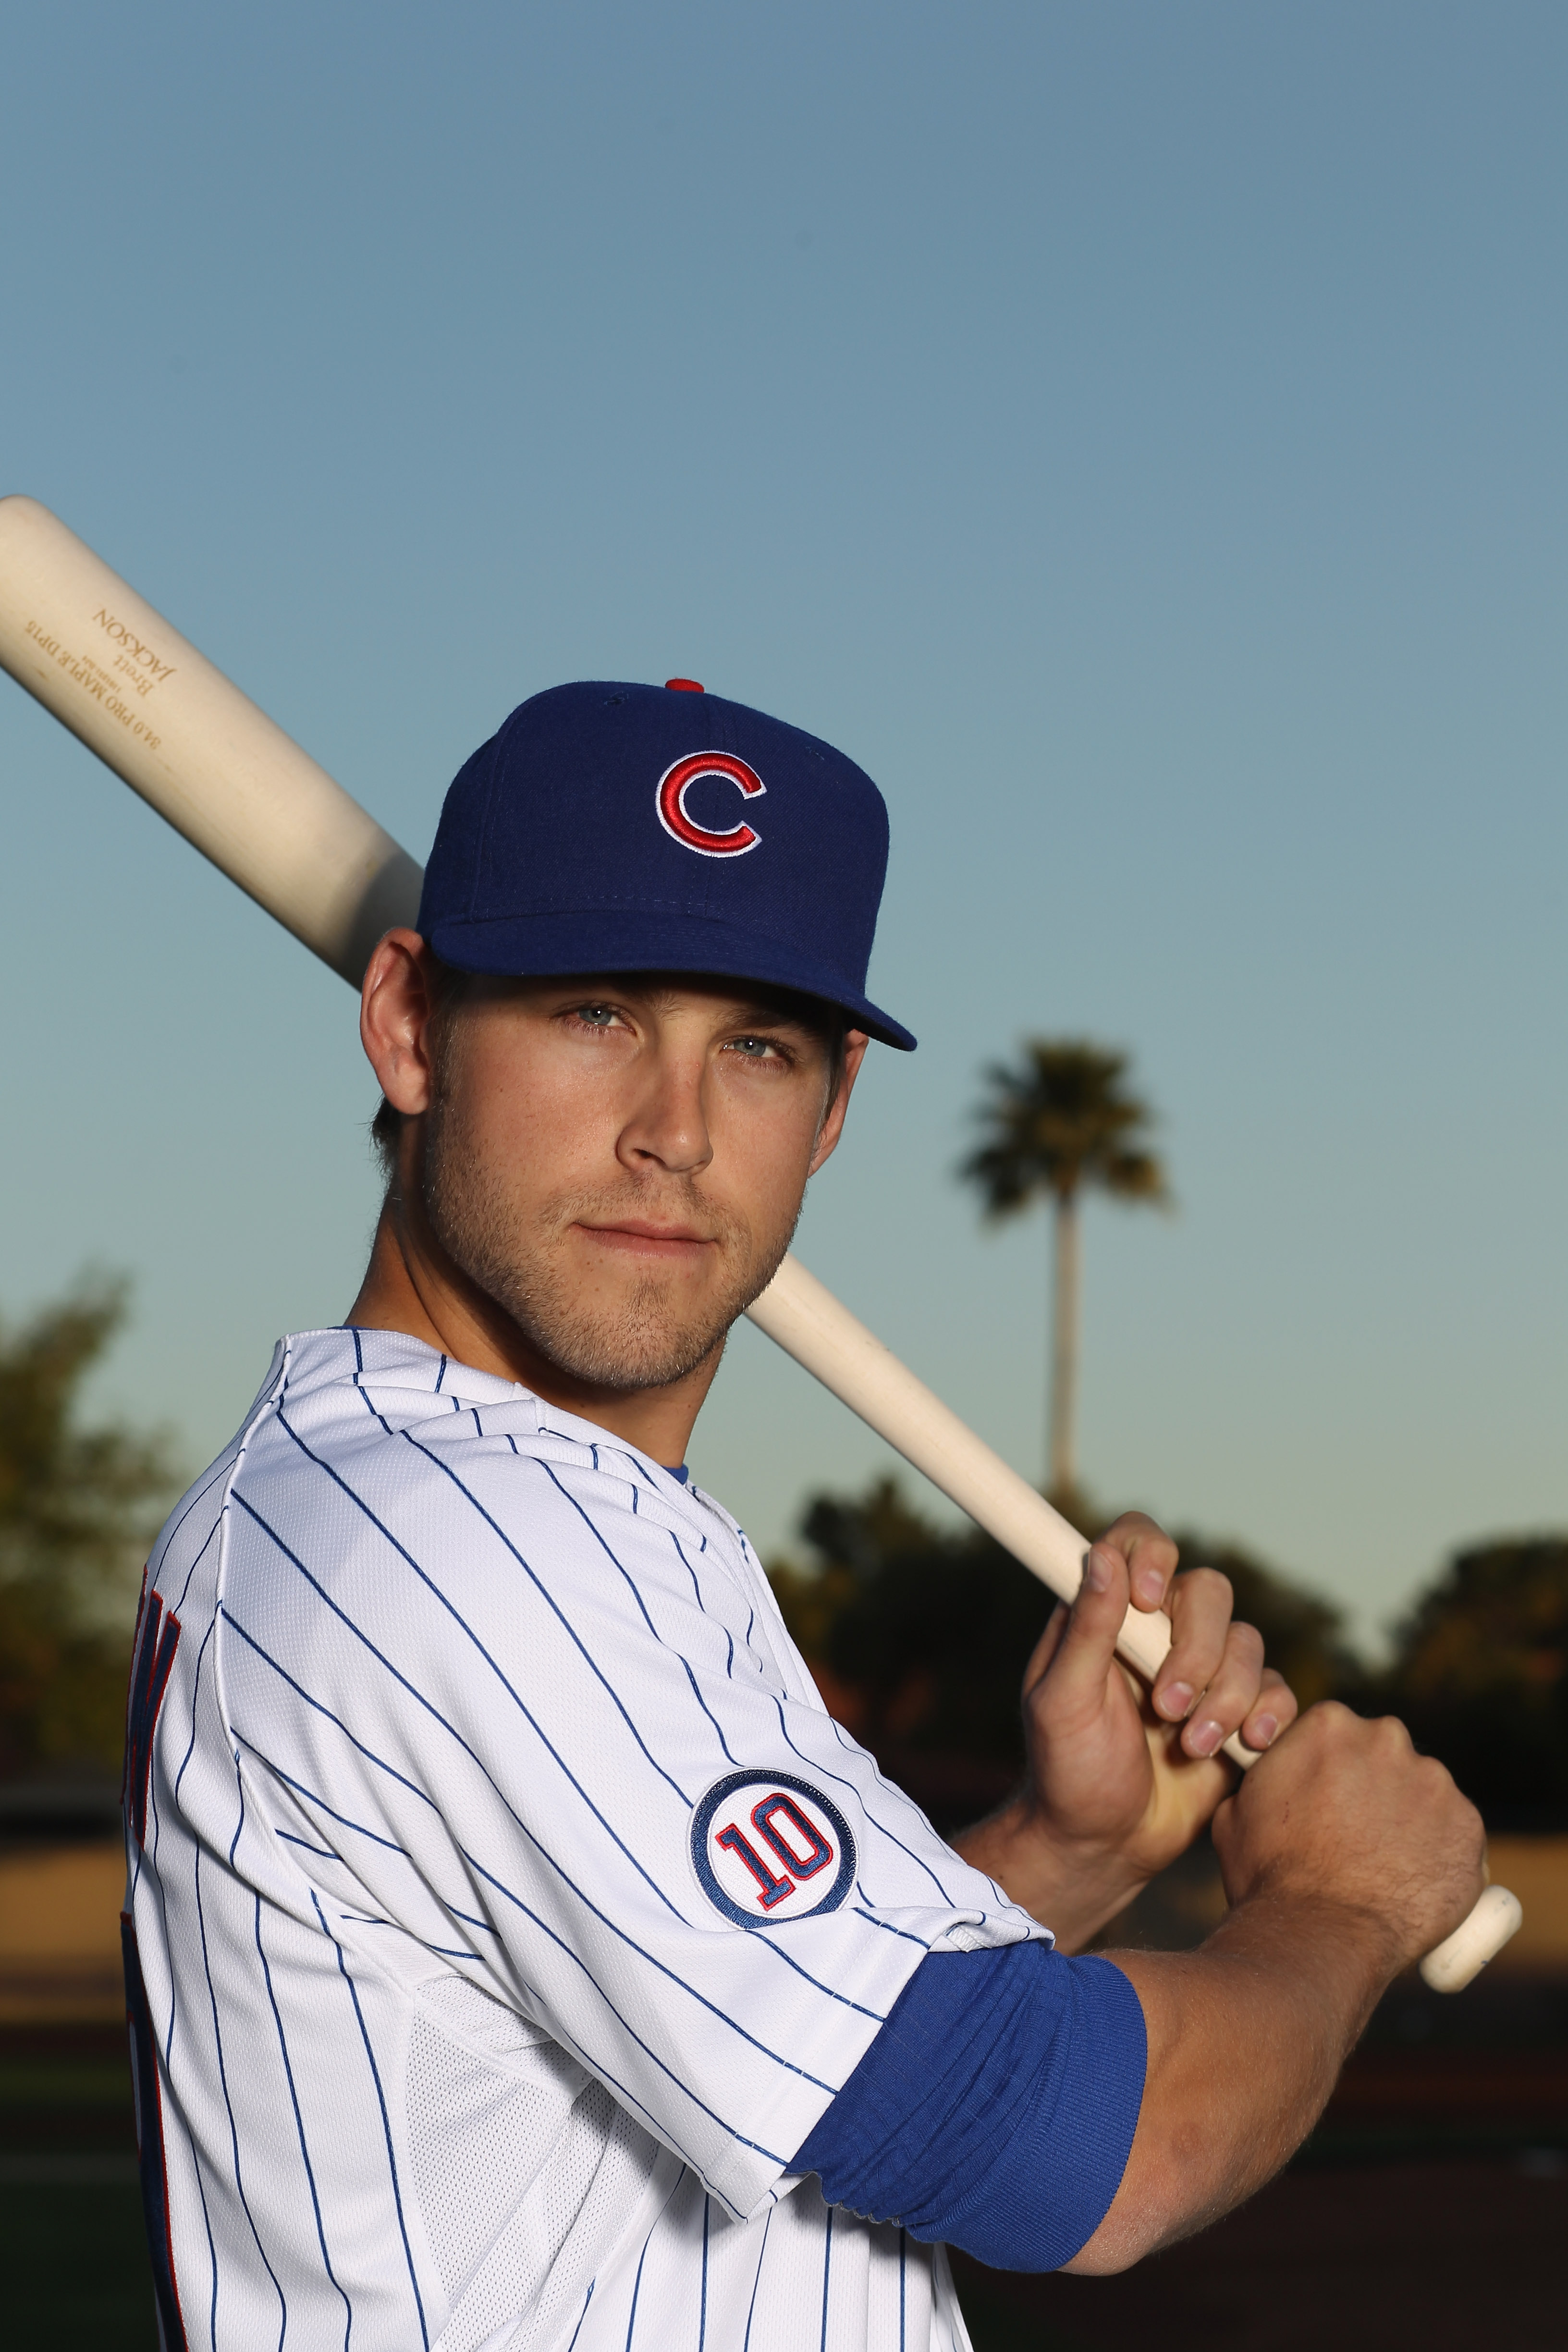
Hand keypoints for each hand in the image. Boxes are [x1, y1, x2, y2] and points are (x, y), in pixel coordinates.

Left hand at [955, 1512, 1295, 1944]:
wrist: (1103, 1844)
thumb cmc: (1068, 1771)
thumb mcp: (1062, 1701)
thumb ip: (1085, 1628)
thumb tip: (1101, 1555)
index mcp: (1108, 1614)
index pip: (1138, 1542)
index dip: (1153, 1556)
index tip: (1148, 1602)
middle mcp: (1159, 1631)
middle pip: (1207, 1591)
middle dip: (1196, 1650)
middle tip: (1166, 1707)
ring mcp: (1203, 1670)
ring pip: (1246, 1642)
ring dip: (1225, 1696)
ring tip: (1191, 1745)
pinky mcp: (1238, 1711)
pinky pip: (1274, 1689)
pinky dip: (1266, 1714)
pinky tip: (1245, 1747)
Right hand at [1212, 1699, 1485, 1973]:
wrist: (1321, 1935)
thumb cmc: (1271, 1875)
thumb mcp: (1238, 1809)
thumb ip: (1266, 1777)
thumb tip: (1273, 1776)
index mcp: (1329, 1723)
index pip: (1338, 1734)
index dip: (1331, 1770)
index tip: (1327, 1802)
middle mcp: (1388, 1738)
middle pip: (1384, 1756)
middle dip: (1373, 1788)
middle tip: (1354, 1836)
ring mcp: (1434, 1781)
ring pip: (1423, 1793)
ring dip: (1409, 1819)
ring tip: (1383, 1868)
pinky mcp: (1468, 1825)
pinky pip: (1457, 1832)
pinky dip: (1441, 1853)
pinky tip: (1414, 1882)